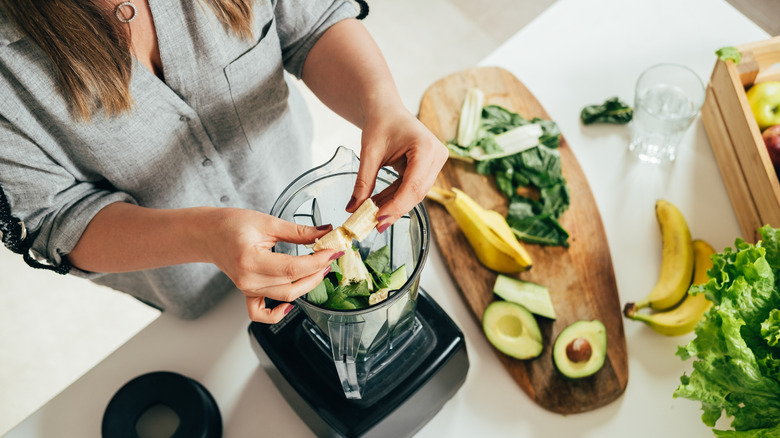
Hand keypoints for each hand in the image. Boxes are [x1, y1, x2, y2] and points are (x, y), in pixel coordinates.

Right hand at [203, 208, 342, 323]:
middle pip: (292, 285)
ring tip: (319, 268)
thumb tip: (324, 232)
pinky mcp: (248, 293)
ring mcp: (247, 289)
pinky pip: (261, 314)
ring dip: (307, 285)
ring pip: (285, 296)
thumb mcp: (267, 222)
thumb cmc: (231, 224)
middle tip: (330, 257)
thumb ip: (298, 231)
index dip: (317, 261)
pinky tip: (290, 306)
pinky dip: (277, 314)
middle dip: (317, 272)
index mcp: (251, 260)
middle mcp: (248, 279)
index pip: (293, 268)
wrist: (209, 234)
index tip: (333, 252)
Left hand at [349, 105, 447, 230]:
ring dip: (394, 205)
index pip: (413, 185)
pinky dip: (396, 197)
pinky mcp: (429, 168)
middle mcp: (437, 156)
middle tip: (374, 225)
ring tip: (373, 216)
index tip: (378, 220)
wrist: (386, 108)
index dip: (396, 206)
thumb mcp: (369, 153)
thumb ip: (363, 182)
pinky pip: (412, 188)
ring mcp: (436, 162)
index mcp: (426, 148)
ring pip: (415, 193)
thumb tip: (353, 209)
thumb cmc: (380, 122)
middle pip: (417, 193)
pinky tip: (379, 205)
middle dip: (395, 210)